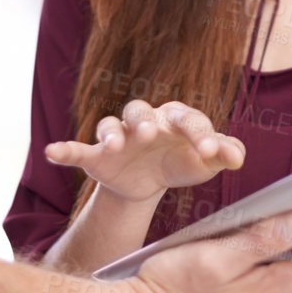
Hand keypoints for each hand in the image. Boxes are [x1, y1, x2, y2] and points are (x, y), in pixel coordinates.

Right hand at [44, 99, 245, 203]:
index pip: (189, 120)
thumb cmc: (181, 162)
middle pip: (142, 111)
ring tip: (115, 143)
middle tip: (152, 134)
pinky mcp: (96, 155)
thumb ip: (223, 153)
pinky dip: (64, 150)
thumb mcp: (203, 162)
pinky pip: (77, 149)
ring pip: (111, 124)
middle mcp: (145, 121)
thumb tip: (239, 155)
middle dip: (146, 121)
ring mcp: (119, 137)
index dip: (201, 135)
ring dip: (112, 131)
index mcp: (175, 119)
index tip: (211, 154)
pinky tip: (53, 152)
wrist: (149, 181)